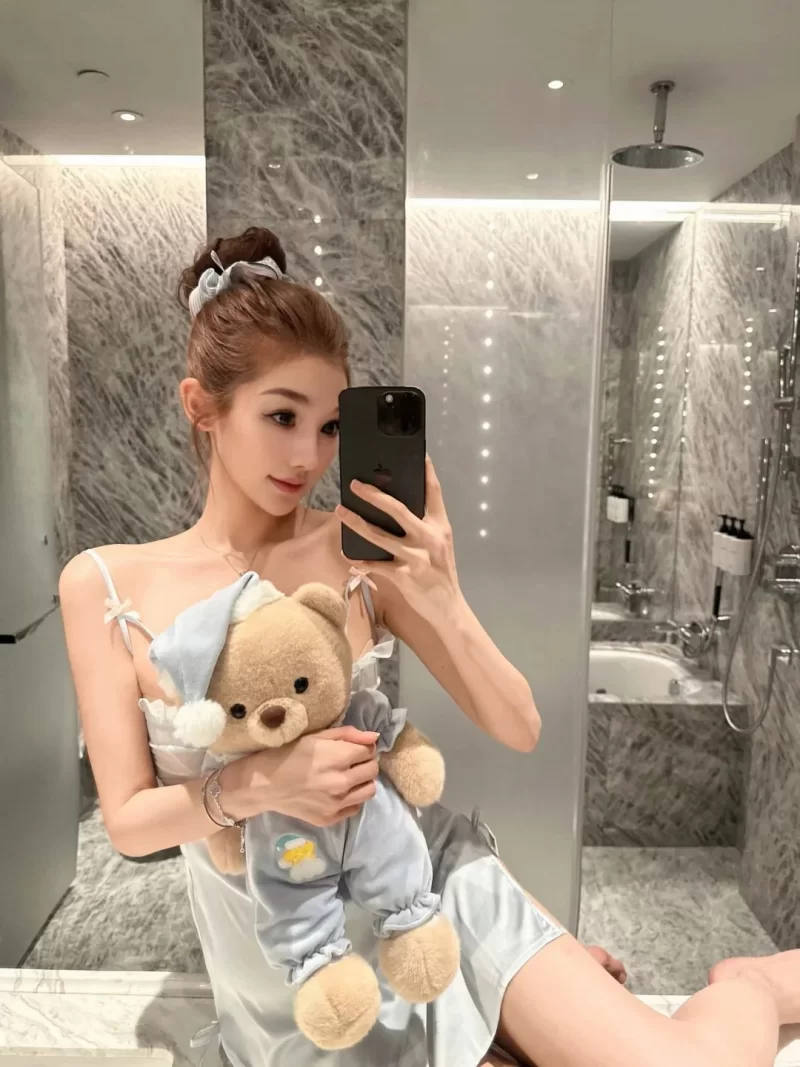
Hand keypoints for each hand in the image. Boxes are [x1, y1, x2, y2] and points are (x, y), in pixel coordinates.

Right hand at [239, 726, 379, 826]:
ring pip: (370, 791)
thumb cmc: (289, 754)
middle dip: (364, 763)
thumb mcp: (317, 736)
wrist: (265, 784)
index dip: (361, 748)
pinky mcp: (330, 818)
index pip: (369, 751)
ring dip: (362, 782)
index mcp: (339, 757)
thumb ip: (348, 734)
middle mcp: (342, 782)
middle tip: (349, 763)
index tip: (351, 749)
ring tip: (348, 778)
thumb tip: (374, 738)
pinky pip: (355, 807)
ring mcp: (337, 803)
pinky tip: (337, 792)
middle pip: (372, 770)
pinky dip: (351, 798)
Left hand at [336, 456, 460, 620]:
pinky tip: (348, 556)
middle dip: (374, 495)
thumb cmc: (441, 572)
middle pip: (398, 509)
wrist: (448, 607)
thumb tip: (396, 508)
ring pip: (379, 535)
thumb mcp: (440, 544)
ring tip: (340, 511)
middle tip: (355, 484)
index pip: (434, 492)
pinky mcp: (404, 575)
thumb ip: (424, 526)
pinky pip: (375, 565)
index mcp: (439, 526)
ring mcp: (416, 557)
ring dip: (356, 523)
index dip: (426, 471)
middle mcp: (429, 537)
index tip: (419, 453)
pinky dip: (360, 561)